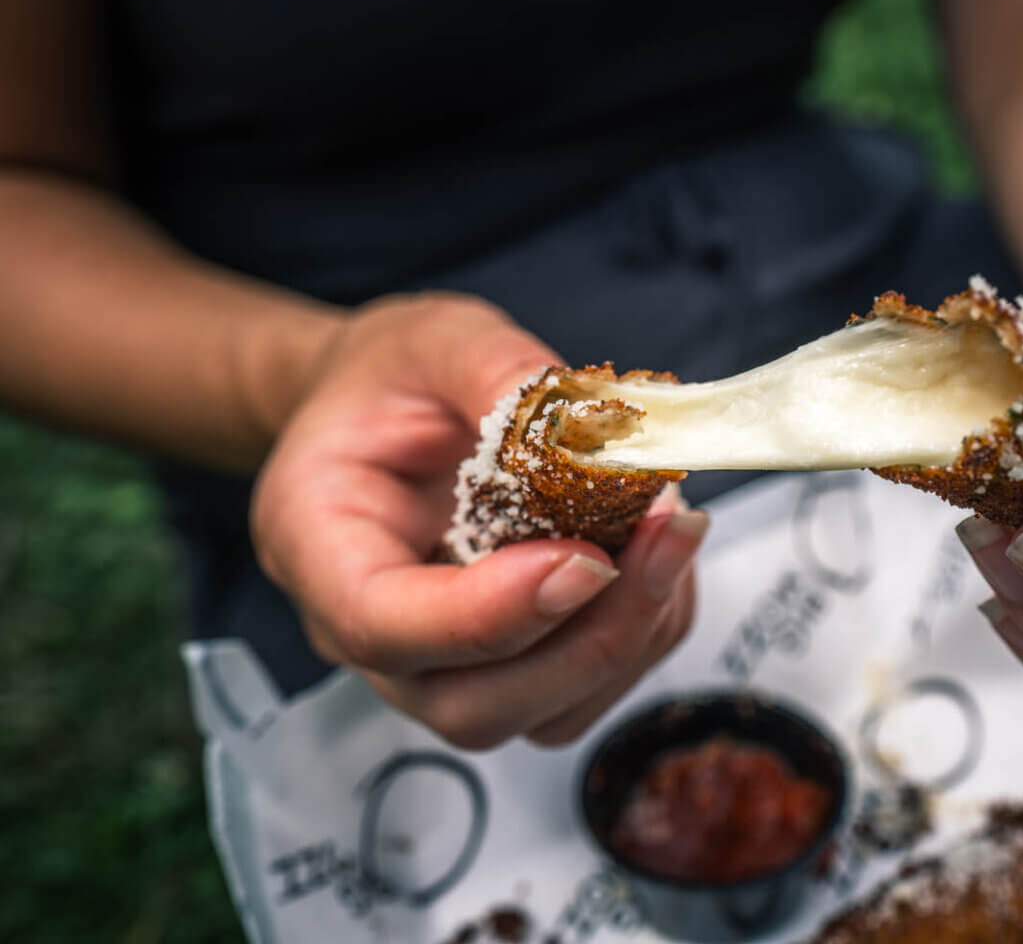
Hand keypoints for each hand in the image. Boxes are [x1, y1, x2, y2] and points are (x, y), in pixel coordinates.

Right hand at [251, 294, 705, 747]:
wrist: (386, 408)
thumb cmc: (391, 380)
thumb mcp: (436, 339)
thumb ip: (502, 373)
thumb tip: (592, 424)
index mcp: (319, 548)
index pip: (385, 626)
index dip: (492, 612)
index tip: (587, 558)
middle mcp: (370, 634)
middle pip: (474, 703)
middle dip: (590, 635)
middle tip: (665, 532)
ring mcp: (442, 666)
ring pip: (541, 713)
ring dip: (631, 635)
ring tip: (672, 530)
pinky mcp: (510, 667)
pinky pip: (586, 692)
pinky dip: (643, 633)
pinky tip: (659, 553)